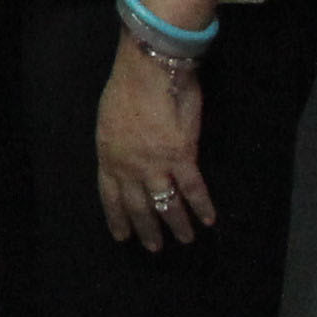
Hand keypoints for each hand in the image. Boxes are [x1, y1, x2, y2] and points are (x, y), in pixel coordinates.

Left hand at [94, 39, 211, 246]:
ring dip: (176, 225)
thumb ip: (119, 144)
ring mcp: (154, 164)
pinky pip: (193, 189)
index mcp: (108, 155)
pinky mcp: (181, 157)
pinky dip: (202, 206)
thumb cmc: (128, 86)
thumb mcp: (110, 120)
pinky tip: (208, 220)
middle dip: (146, 230)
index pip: (110, 196)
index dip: (117, 218)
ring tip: (184, 239)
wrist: (147, 69)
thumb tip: (129, 157)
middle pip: (137, 206)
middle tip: (153, 248)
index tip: (122, 236)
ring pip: (165, 204)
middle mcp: (129, 166)